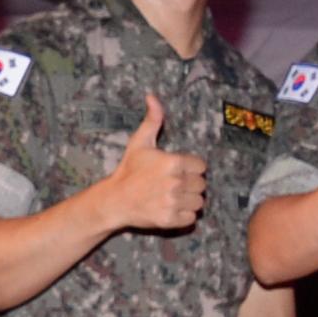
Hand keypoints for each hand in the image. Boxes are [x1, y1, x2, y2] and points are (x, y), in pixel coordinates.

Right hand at [101, 92, 207, 231]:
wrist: (115, 200)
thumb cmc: (129, 170)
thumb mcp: (140, 142)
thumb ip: (153, 120)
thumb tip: (152, 96)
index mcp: (173, 162)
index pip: (201, 166)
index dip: (191, 168)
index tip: (177, 170)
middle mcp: (175, 183)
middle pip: (202, 185)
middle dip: (190, 184)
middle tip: (173, 184)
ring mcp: (173, 202)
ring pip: (199, 202)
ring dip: (189, 200)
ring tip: (173, 196)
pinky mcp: (170, 220)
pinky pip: (191, 218)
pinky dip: (184, 216)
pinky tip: (170, 208)